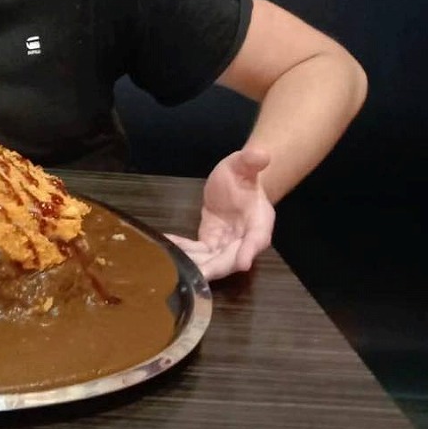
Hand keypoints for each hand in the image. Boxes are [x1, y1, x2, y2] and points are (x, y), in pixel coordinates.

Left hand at [167, 147, 275, 280]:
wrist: (235, 182)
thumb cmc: (243, 174)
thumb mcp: (244, 164)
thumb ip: (251, 161)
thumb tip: (261, 154)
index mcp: (259, 222)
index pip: (257, 239)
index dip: (249, 251)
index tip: (242, 264)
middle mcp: (245, 238)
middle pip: (232, 258)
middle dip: (215, 267)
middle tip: (197, 274)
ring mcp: (226, 243)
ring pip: (212, 260)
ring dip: (195, 263)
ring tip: (175, 264)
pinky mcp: (210, 241)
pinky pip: (197, 251)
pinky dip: (183, 250)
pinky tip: (165, 244)